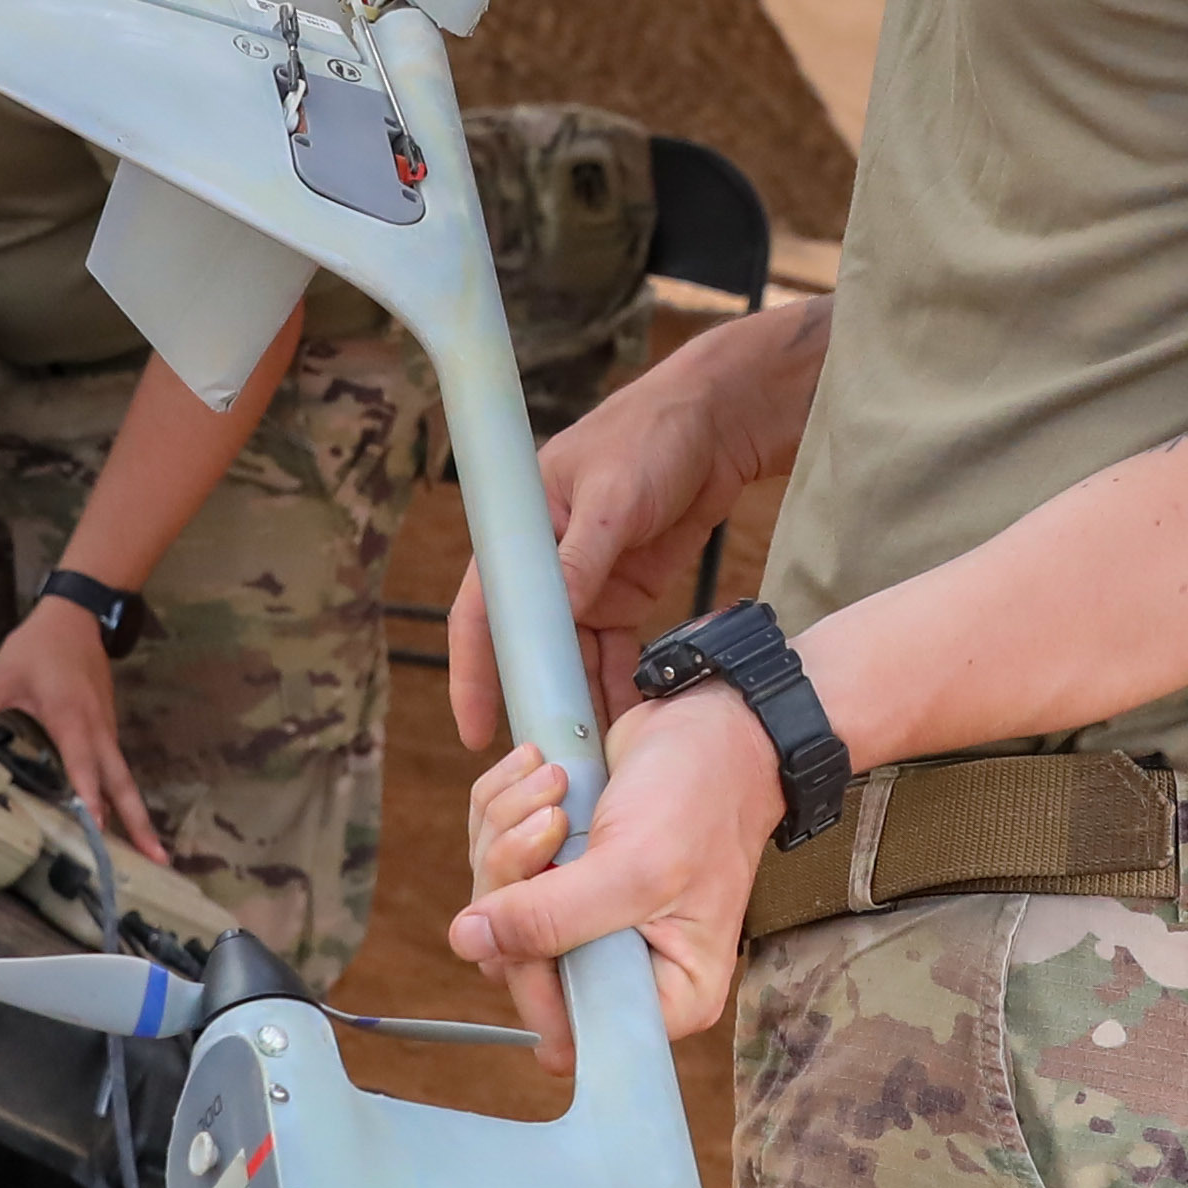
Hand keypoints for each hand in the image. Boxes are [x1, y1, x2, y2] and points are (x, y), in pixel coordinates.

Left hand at [0, 598, 171, 865]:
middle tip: (157, 858)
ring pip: (122, 776)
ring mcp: (106, 728)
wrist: (76, 615)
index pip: (83, 766)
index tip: (98, 827)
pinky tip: (118, 816)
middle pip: (121, 782)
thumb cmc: (38, 646)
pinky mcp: (107, 725)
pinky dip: (121, 793)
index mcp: (71, 718)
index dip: (90, 797)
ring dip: (135, 812)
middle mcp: (97, 729)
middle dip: (138, 820)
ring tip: (147, 852)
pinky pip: (116, 765)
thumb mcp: (3, 674)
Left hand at [443, 686, 780, 1072]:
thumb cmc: (702, 797)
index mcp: (664, 992)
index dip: (532, 974)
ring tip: (556, 787)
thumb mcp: (635, 868)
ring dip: (506, 831)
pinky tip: (543, 772)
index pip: (566, 1031)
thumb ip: (552, 919)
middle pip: (512, 961)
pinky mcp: (555, 867)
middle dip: (513, 881)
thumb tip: (471, 943)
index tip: (535, 909)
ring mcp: (581, 915)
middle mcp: (620, 963)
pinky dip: (503, 806)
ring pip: (492, 903)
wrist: (710, 719)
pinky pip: (492, 852)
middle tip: (553, 824)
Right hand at [444, 357, 764, 752]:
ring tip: (588, 758)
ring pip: (572, 659)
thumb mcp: (613, 496)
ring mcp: (585, 584)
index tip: (475, 730)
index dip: (472, 673)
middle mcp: (544, 565)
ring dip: (579, 703)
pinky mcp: (624, 595)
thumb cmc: (651, 437)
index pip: (483, 612)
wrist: (715, 423)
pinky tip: (627, 725)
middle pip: (527, 647)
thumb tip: (555, 613)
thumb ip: (581, 556)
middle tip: (540, 763)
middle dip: (531, 702)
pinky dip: (618, 687)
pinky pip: (613, 653)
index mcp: (520, 533)